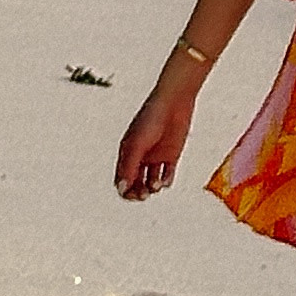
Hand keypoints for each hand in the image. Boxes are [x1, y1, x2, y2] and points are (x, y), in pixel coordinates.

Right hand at [115, 78, 195, 201]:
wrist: (174, 101)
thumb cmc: (151, 118)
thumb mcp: (137, 144)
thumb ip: (129, 167)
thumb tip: (121, 189)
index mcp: (127, 154)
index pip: (122, 180)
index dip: (125, 191)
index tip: (132, 193)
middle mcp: (140, 157)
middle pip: (135, 184)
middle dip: (138, 193)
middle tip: (143, 194)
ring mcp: (156, 157)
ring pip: (151, 182)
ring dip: (152, 188)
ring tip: (156, 184)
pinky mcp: (171, 156)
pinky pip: (167, 175)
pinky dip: (166, 181)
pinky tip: (166, 179)